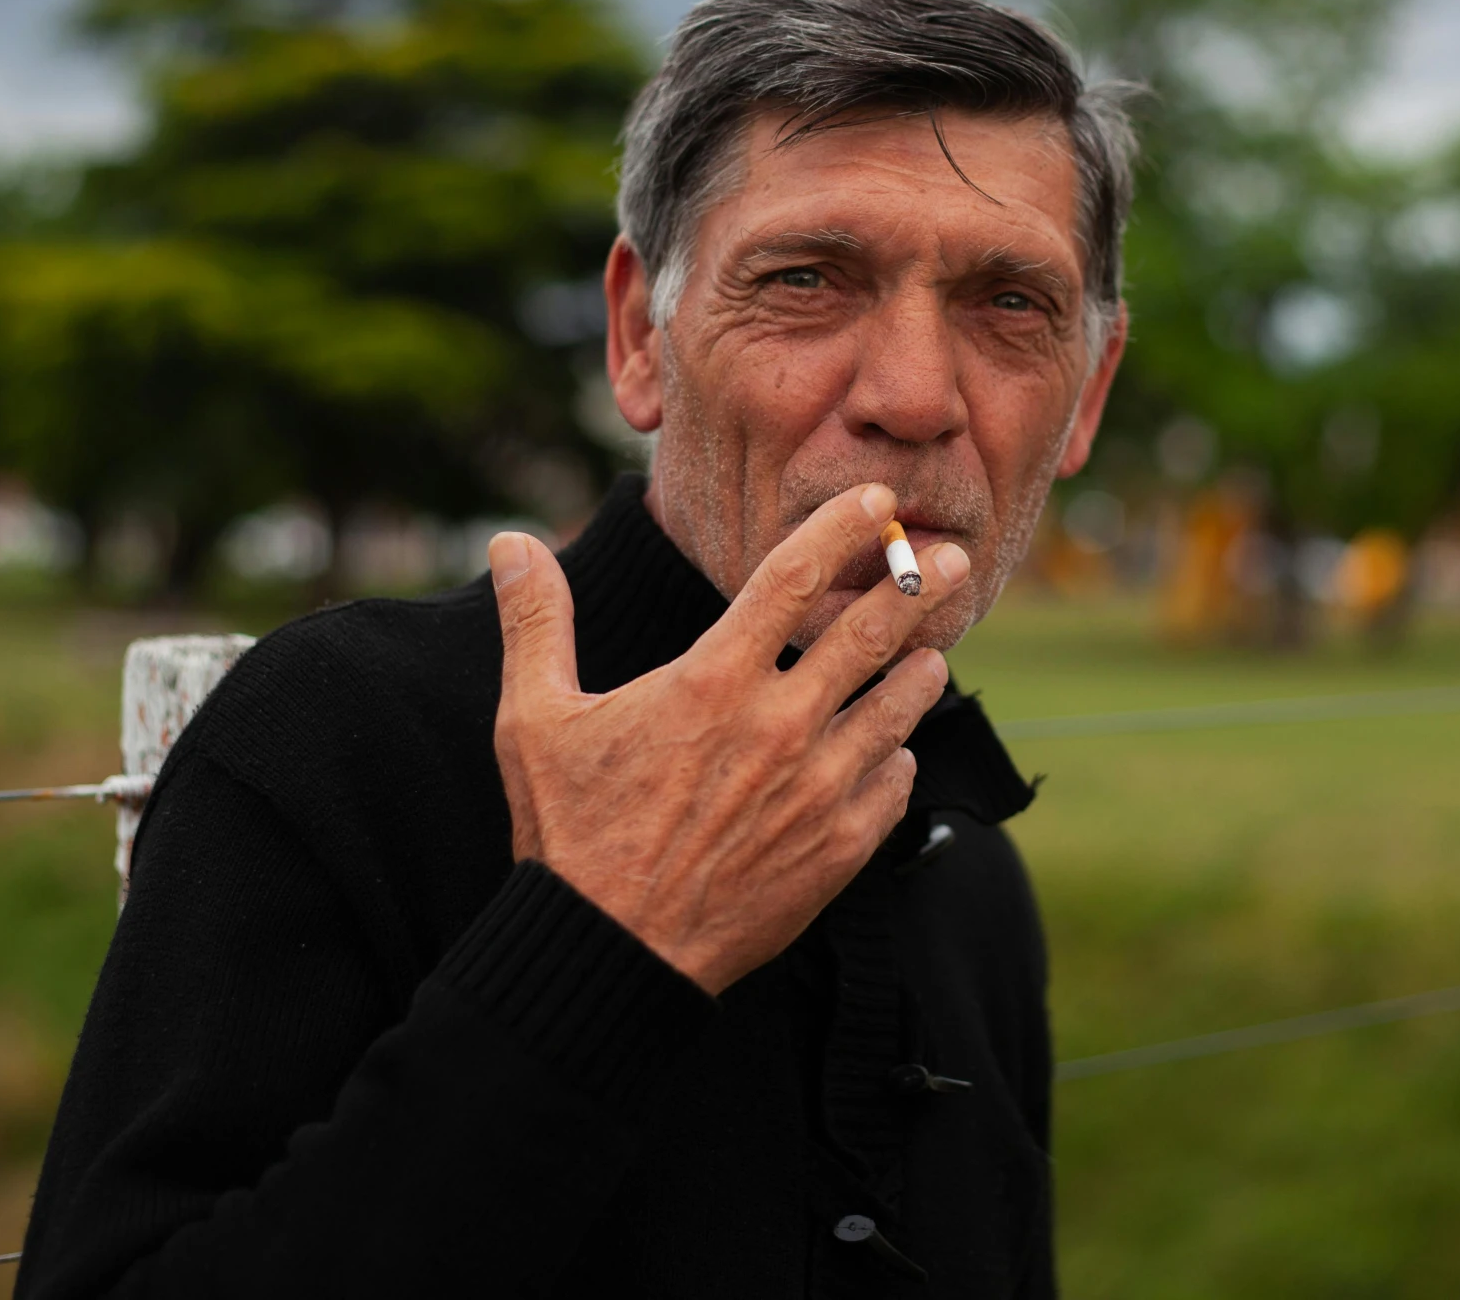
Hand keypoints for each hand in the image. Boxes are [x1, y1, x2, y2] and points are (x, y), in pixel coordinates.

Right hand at [486, 484, 969, 994]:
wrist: (611, 956)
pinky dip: (897, 760)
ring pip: (898, 708)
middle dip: (918, 586)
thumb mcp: (533, 720)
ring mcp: (818, 789)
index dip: (843, 528)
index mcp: (712, 682)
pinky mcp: (840, 847)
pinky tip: (892, 752)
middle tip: (951, 562)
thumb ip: (535, 622)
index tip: (877, 503)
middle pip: (872, 633)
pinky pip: (895, 785)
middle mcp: (779, 727)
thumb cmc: (570, 834)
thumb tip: (508, 542)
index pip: (793, 577)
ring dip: (918, 673)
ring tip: (929, 655)